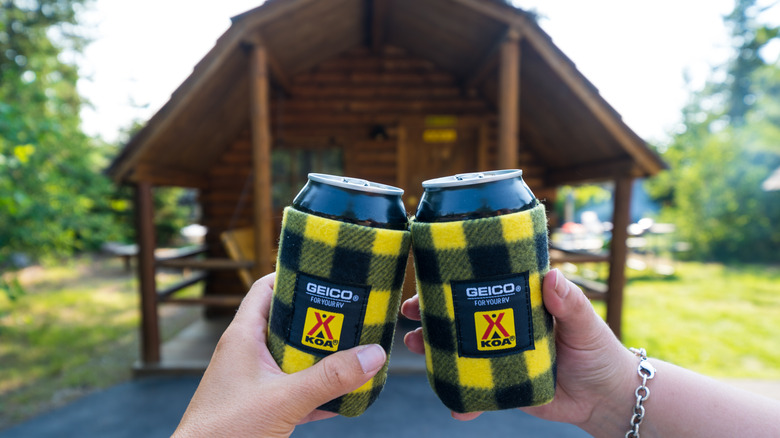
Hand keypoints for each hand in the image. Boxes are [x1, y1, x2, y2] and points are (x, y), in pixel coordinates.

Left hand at [174, 273, 386, 437]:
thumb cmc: (224, 432)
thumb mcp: (285, 400)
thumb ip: (330, 378)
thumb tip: (372, 355)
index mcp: (243, 336)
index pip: (266, 289)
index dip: (294, 276)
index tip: (327, 275)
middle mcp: (247, 353)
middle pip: (288, 322)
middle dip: (320, 320)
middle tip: (353, 315)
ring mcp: (253, 379)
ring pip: (293, 357)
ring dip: (321, 358)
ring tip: (354, 353)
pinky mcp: (260, 404)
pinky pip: (294, 389)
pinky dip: (317, 391)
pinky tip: (342, 398)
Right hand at [401, 268, 635, 426]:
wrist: (607, 398)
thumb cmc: (599, 351)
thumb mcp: (585, 322)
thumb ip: (569, 303)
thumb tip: (552, 277)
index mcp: (520, 305)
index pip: (481, 288)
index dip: (452, 283)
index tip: (427, 277)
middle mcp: (504, 327)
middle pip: (460, 318)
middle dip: (430, 316)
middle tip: (409, 314)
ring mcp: (500, 357)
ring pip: (459, 352)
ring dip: (433, 350)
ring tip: (412, 345)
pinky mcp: (502, 387)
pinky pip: (475, 392)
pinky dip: (461, 401)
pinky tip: (452, 406)